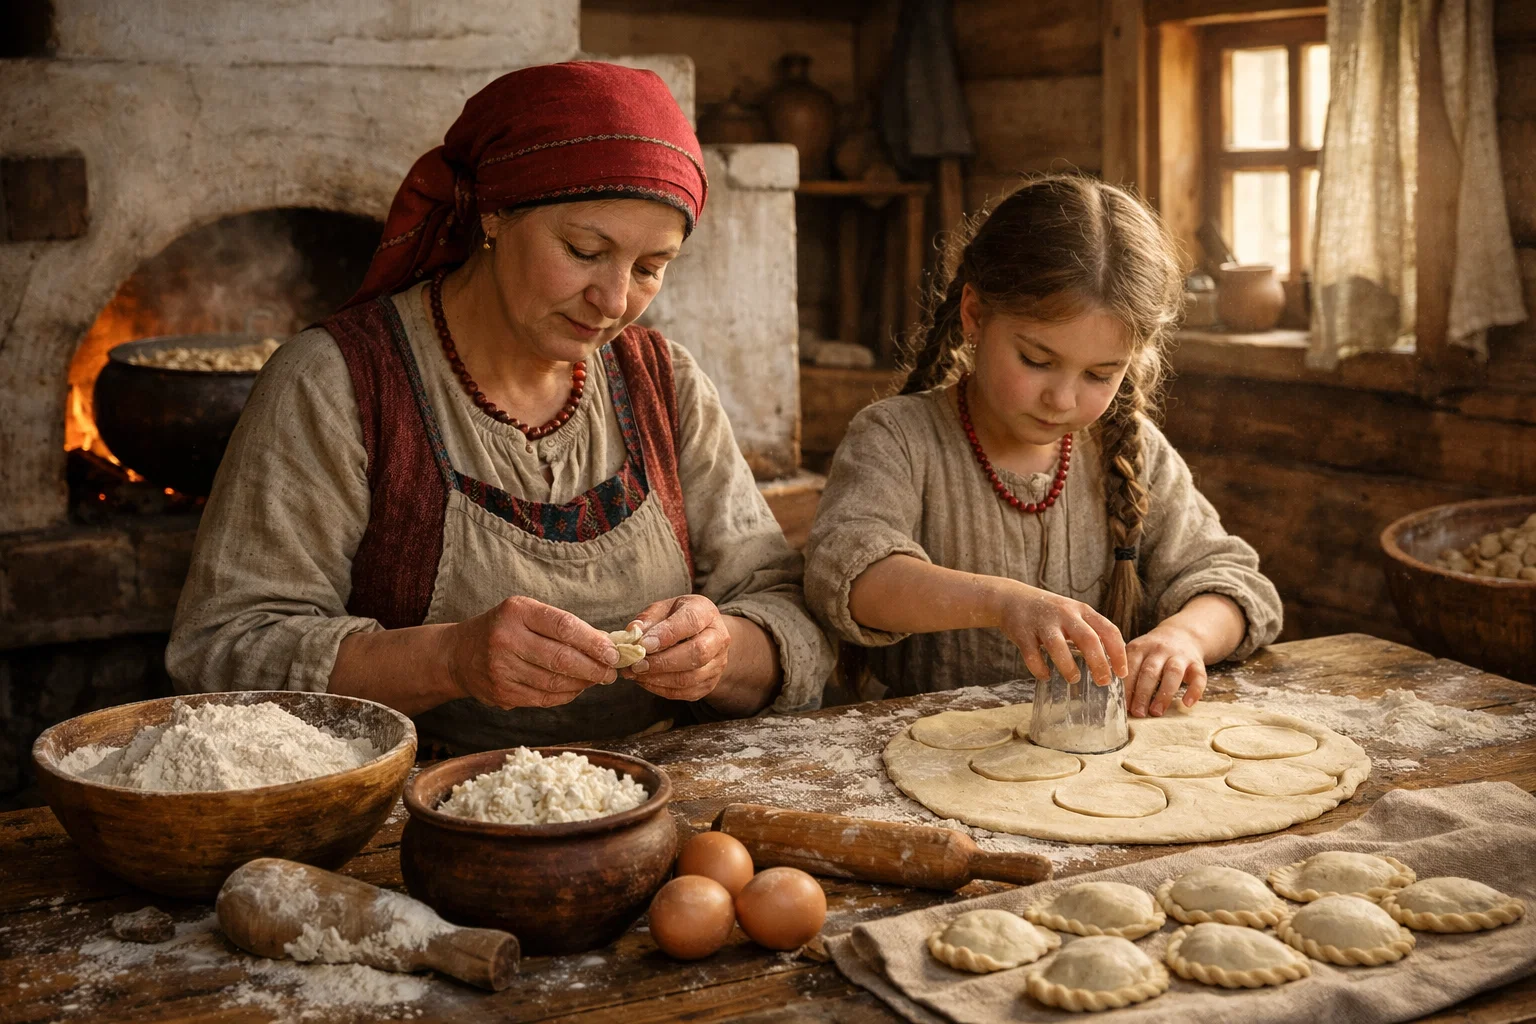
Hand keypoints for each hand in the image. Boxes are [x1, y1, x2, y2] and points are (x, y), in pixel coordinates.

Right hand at [447, 596, 618, 709]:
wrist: (458, 654)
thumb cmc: (504, 629)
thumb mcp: (526, 614)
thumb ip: (562, 626)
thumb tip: (605, 644)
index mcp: (516, 612)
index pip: (564, 626)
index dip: (593, 642)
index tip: (613, 652)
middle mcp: (506, 639)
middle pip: (561, 658)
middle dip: (594, 667)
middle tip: (611, 671)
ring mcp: (501, 669)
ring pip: (554, 682)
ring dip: (583, 683)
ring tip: (597, 679)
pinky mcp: (502, 693)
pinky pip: (544, 698)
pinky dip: (566, 695)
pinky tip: (577, 688)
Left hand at [623, 594, 731, 700]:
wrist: (700, 635)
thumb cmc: (677, 619)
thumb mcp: (662, 609)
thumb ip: (648, 619)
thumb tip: (632, 633)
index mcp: (706, 612)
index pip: (691, 622)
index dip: (667, 634)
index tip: (644, 644)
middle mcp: (719, 637)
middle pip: (697, 653)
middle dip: (663, 662)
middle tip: (637, 664)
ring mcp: (717, 663)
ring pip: (691, 678)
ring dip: (659, 678)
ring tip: (636, 673)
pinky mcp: (710, 683)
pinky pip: (686, 692)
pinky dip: (661, 689)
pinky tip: (645, 681)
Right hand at [994, 582, 1127, 686]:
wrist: (1011, 598)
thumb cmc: (1048, 612)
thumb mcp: (1073, 614)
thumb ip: (1090, 631)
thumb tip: (1111, 662)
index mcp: (1081, 610)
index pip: (1108, 630)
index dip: (1118, 653)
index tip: (1122, 672)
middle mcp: (1064, 614)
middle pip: (1088, 639)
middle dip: (1099, 663)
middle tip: (1103, 681)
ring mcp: (1042, 623)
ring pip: (1058, 646)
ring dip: (1068, 666)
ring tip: (1074, 678)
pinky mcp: (1022, 633)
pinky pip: (1032, 655)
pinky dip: (1040, 669)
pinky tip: (1045, 676)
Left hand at [1125, 621, 1207, 716]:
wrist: (1182, 634)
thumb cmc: (1152, 652)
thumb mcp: (1137, 652)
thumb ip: (1127, 669)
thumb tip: (1113, 697)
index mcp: (1141, 647)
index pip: (1131, 667)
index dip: (1127, 687)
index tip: (1123, 706)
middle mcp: (1160, 649)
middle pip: (1150, 671)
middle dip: (1142, 693)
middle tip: (1138, 713)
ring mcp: (1180, 655)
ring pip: (1173, 673)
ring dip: (1164, 694)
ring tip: (1156, 712)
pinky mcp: (1197, 663)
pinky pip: (1199, 676)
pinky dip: (1194, 690)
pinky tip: (1186, 704)